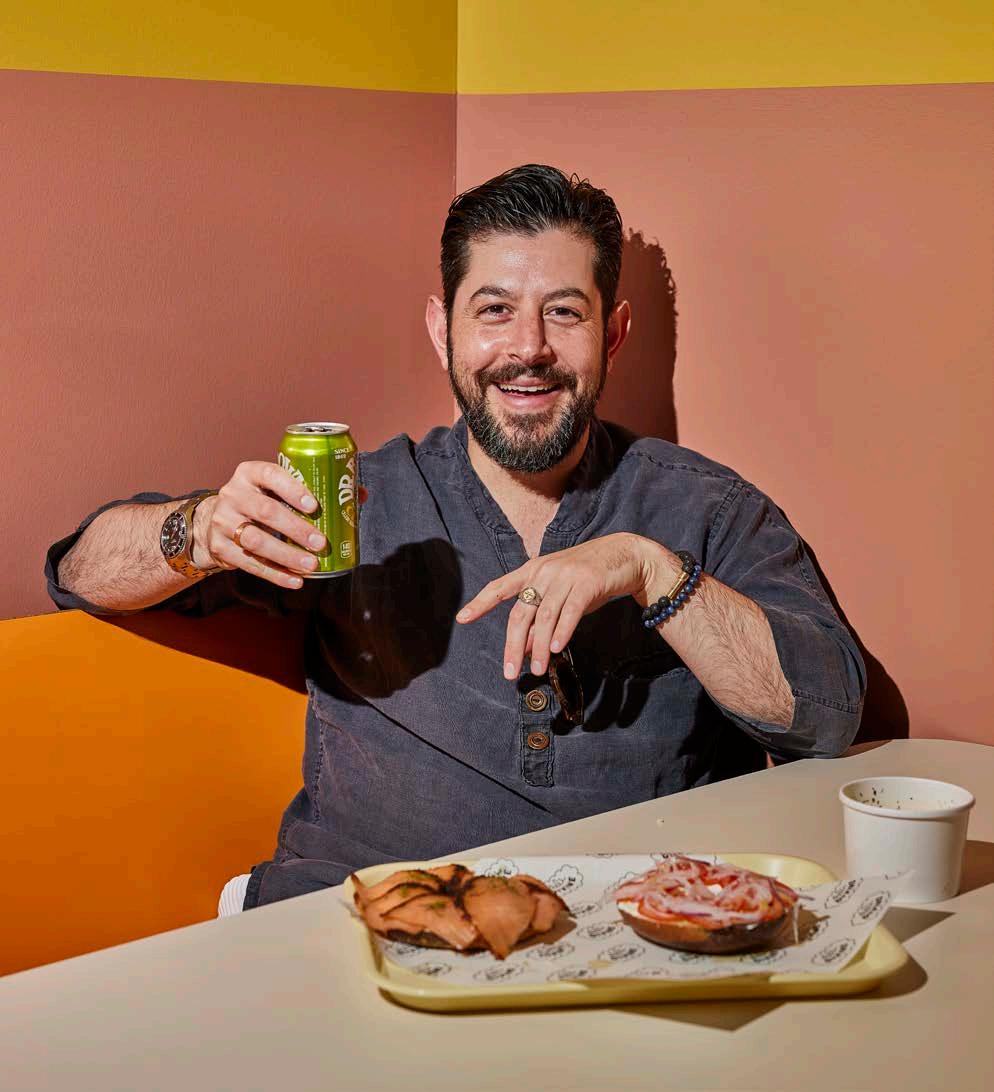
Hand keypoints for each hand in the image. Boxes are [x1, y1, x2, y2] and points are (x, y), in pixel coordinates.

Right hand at [190, 462, 364, 588]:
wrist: (213, 520)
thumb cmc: (259, 500)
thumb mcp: (275, 488)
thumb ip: (312, 488)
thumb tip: (360, 494)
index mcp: (249, 473)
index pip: (270, 474)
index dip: (292, 489)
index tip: (315, 506)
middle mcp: (232, 494)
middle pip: (265, 511)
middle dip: (296, 529)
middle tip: (321, 543)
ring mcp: (223, 522)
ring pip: (256, 540)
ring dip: (286, 555)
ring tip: (311, 565)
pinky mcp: (220, 548)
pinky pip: (250, 564)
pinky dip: (275, 574)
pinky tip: (295, 580)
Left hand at [456, 533, 664, 678]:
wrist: (625, 555)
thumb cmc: (588, 578)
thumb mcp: (560, 593)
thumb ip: (542, 615)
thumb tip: (526, 646)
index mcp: (533, 571)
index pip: (500, 587)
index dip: (480, 603)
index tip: (462, 618)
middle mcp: (545, 571)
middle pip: (520, 613)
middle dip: (513, 645)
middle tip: (510, 672)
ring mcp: (565, 576)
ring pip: (544, 616)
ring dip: (537, 646)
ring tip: (536, 669)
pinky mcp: (586, 582)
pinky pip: (570, 611)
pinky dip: (561, 632)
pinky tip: (555, 648)